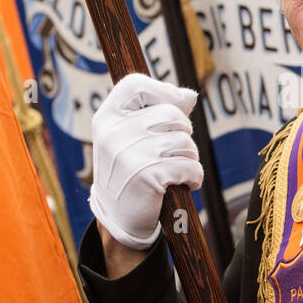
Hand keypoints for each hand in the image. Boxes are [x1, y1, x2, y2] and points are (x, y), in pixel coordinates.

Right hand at [89, 73, 202, 250]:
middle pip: (172, 113)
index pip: (136, 84)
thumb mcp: (133, 137)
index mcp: (107, 118)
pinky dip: (194, 176)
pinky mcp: (148, 176)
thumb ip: (159, 112)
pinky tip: (184, 183)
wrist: (118, 217)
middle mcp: (114, 133)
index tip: (174, 106)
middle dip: (183, 133)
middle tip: (174, 151)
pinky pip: (190, 166)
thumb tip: (189, 96)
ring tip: (176, 169)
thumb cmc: (129, 171)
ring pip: (185, 141)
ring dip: (189, 158)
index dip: (163, 91)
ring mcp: (130, 154)